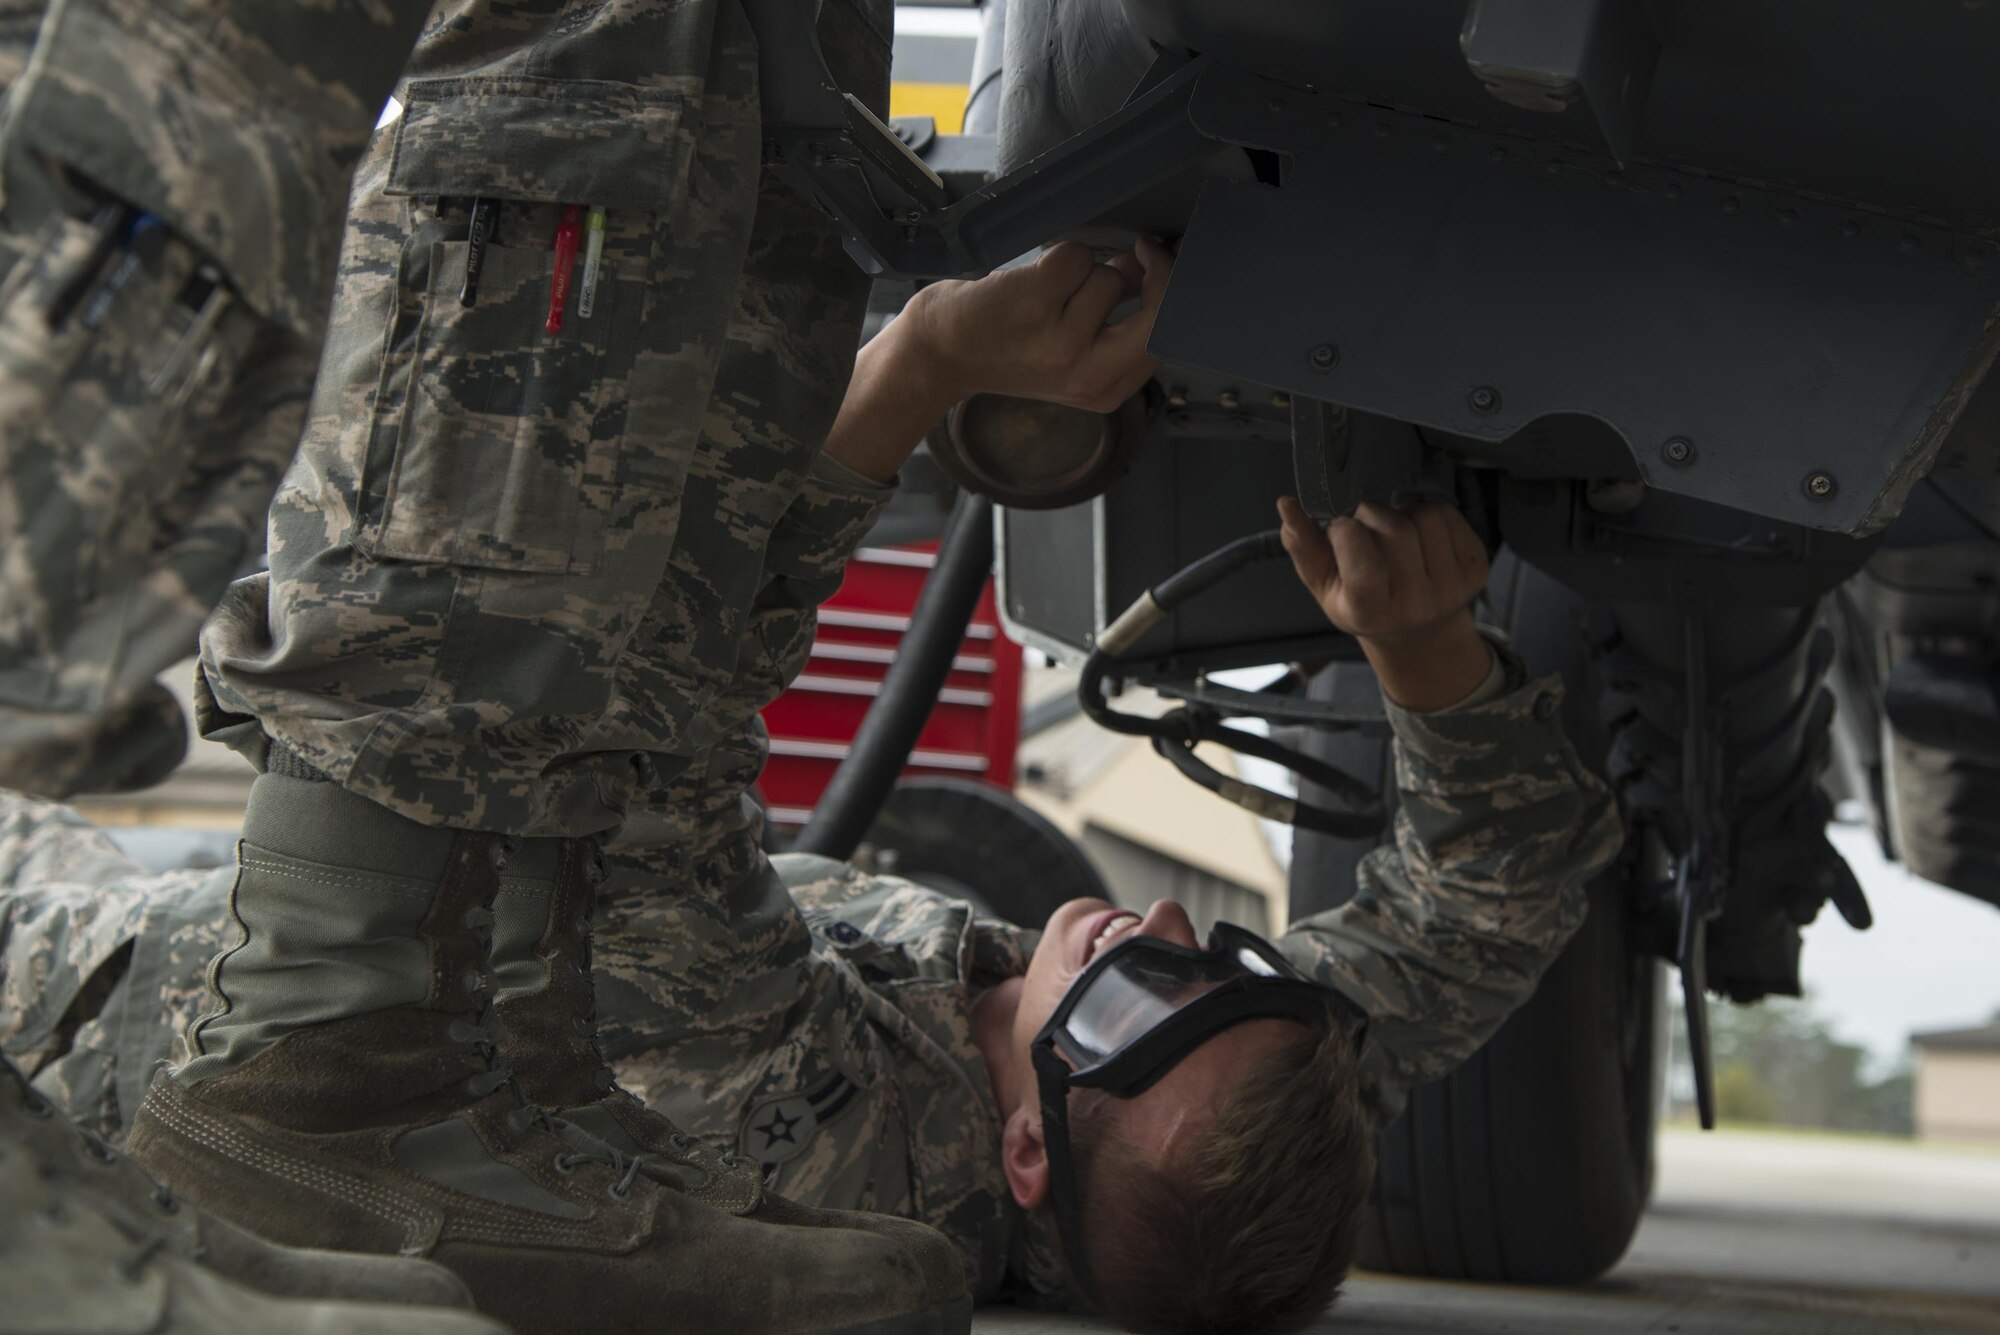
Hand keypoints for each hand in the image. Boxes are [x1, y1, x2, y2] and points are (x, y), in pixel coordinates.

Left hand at [898, 237, 1172, 412]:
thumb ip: (1116, 320)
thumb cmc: (1005, 348)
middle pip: (1159, 315)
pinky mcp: (1034, 303)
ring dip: (1085, 271)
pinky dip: (1057, 257)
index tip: (1166, 266)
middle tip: (1143, 251)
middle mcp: (1086, 373)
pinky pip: (1075, 257)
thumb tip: (1149, 268)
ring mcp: (1060, 340)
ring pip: (1109, 279)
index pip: (1166, 339)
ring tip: (1050, 292)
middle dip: (1161, 273)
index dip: (1175, 295)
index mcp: (1103, 390)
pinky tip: (1030, 281)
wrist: (939, 354)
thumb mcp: (1071, 355)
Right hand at [1277, 497, 1494, 710]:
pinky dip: (1428, 513)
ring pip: (1424, 515)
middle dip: (1373, 515)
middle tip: (1367, 532)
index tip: (1340, 531)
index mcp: (1371, 610)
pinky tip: (1419, 536)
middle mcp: (1416, 603)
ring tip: (1394, 534)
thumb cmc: (1364, 605)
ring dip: (1403, 512)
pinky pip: (1449, 515)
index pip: (1360, 554)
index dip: (1345, 530)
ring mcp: (1452, 587)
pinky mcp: (1476, 568)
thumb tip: (1286, 505)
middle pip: (1395, 527)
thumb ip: (1303, 548)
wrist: (1419, 631)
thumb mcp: (1326, 587)